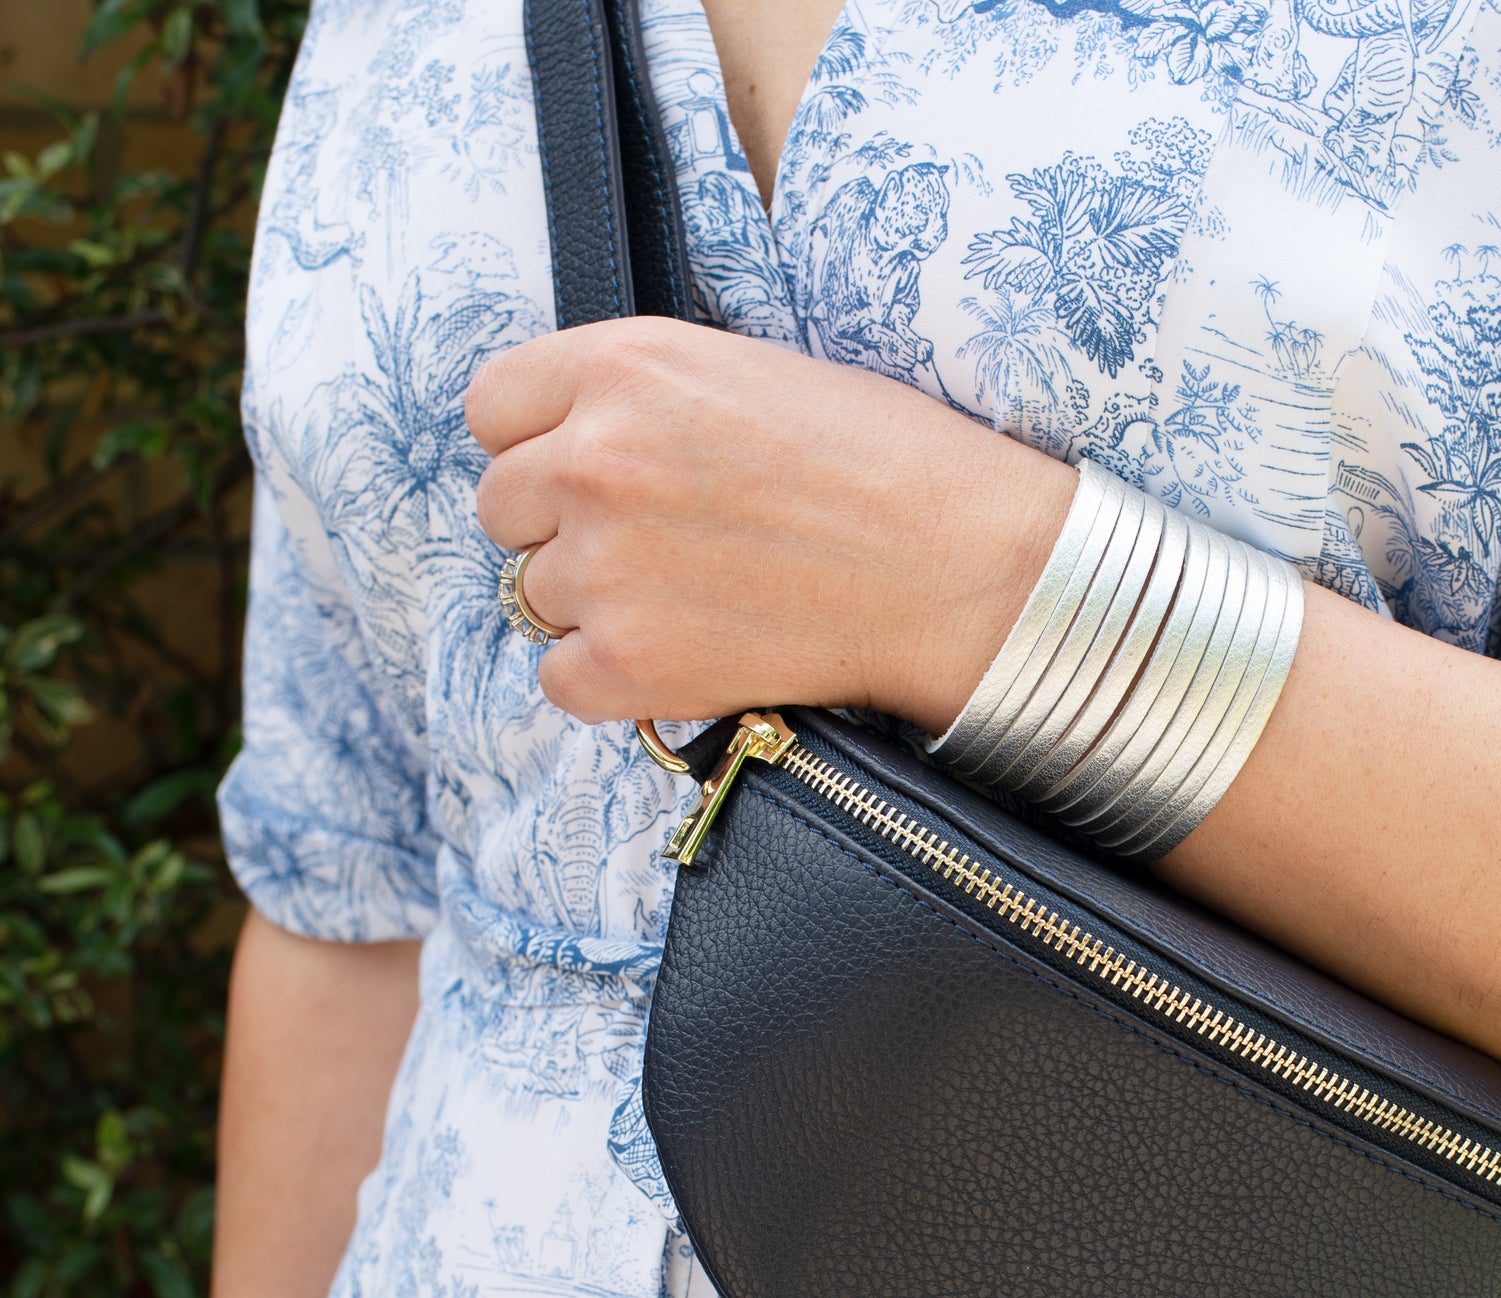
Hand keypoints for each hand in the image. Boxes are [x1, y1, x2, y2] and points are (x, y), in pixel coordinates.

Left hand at [466, 318, 1071, 735]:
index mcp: (622, 365)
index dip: (540, 443)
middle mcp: (593, 460)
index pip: (492, 406)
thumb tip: (570, 446)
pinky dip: (611, 681)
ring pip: (535, 597)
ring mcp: (604, 566)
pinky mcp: (628, 662)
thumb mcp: (746, 372)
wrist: (960, 569)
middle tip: (658, 545)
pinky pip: (560, 680)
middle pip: (502, 508)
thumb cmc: (885, 463)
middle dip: (563, 527)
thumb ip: (640, 396)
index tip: (591, 471)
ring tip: (694, 600)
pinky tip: (684, 656)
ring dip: (595, 605)